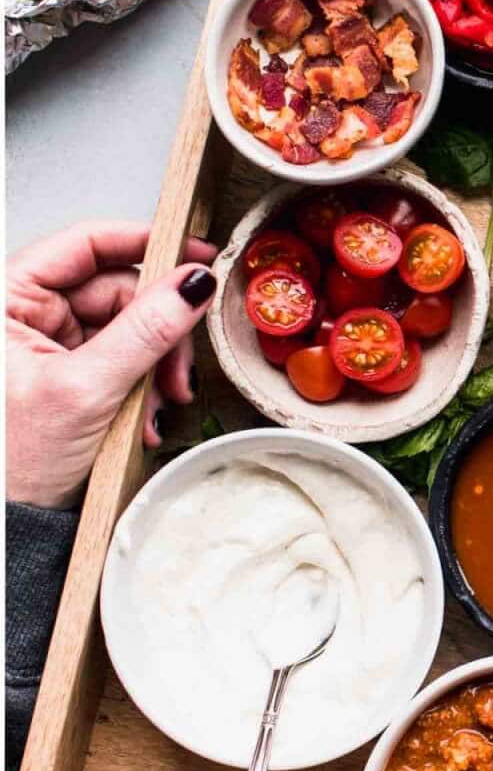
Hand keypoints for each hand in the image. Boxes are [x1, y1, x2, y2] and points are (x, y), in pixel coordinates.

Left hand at [7, 222, 217, 509]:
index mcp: (8, 298)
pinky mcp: (69, 375)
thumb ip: (144, 332)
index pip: (86, 244)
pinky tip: (145, 416)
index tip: (195, 255)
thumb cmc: (12, 463)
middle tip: (178, 369)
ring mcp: (49, 345)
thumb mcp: (86, 390)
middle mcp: (26, 314)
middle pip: (117, 290)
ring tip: (160, 404)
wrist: (13, 526)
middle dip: (157, 331)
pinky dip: (143, 386)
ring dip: (155, 367)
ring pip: (128, 329)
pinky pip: (123, 362)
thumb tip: (192, 285)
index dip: (145, 244)